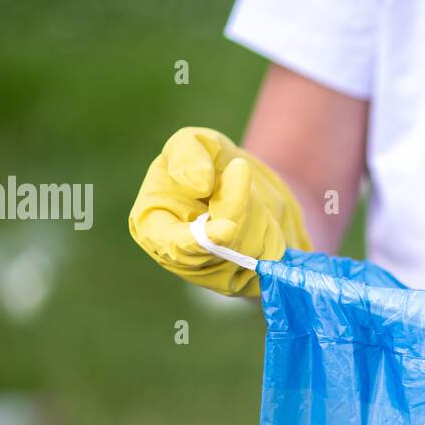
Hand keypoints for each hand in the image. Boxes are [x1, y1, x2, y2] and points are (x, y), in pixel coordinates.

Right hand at [128, 127, 311, 296]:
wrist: (241, 182)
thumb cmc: (207, 162)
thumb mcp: (193, 143)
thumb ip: (187, 155)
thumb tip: (197, 184)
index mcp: (153, 228)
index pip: (174, 246)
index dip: (200, 241)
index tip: (228, 227)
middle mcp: (179, 260)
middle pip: (220, 249)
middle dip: (239, 209)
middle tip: (241, 169)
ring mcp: (212, 275)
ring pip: (250, 254)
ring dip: (258, 216)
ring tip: (245, 193)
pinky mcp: (244, 280)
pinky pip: (268, 261)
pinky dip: (272, 233)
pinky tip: (259, 218)